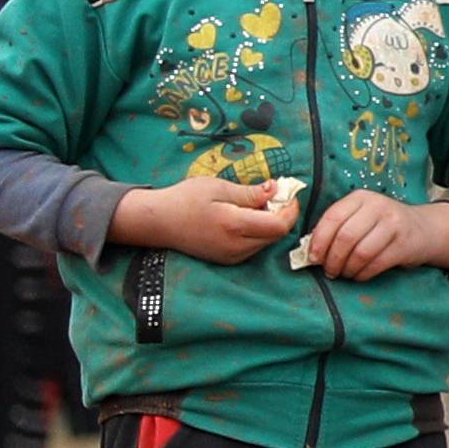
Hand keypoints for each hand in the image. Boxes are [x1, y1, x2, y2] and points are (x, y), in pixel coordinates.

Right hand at [112, 174, 295, 264]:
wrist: (157, 222)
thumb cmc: (185, 199)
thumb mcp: (218, 187)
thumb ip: (249, 193)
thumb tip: (276, 190)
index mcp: (234, 226)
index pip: (279, 226)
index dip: (290, 209)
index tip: (287, 192)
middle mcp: (236, 247)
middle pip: (276, 235)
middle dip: (281, 215)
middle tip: (272, 195)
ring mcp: (232, 257)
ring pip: (266, 242)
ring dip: (270, 224)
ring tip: (255, 204)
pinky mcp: (228, 260)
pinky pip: (254, 247)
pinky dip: (258, 232)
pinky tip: (245, 217)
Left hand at [297, 191, 448, 280]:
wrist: (424, 229)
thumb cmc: (382, 226)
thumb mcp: (361, 217)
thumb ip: (338, 227)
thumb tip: (310, 252)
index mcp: (361, 197)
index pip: (332, 217)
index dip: (319, 240)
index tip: (313, 257)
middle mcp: (378, 206)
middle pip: (346, 236)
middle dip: (333, 259)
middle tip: (329, 271)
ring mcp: (394, 224)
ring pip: (361, 252)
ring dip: (348, 268)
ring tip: (345, 273)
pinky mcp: (405, 244)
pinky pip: (377, 264)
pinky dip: (363, 274)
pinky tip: (359, 275)